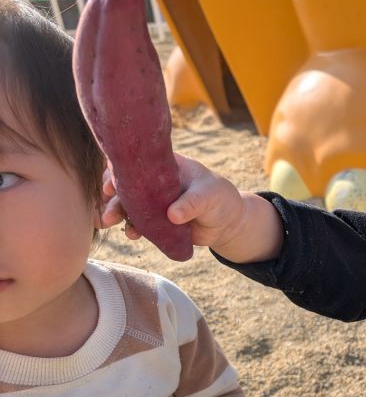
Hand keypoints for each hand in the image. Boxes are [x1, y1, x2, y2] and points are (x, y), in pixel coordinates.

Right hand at [100, 153, 260, 253]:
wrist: (227, 222)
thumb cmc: (219, 198)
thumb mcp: (210, 195)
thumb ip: (192, 203)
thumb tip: (173, 215)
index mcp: (165, 165)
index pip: (137, 161)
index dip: (119, 170)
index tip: (111, 184)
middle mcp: (154, 181)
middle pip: (126, 184)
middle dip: (113, 197)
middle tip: (107, 210)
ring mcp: (153, 201)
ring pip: (128, 205)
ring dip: (116, 213)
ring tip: (108, 223)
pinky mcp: (155, 220)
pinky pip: (138, 223)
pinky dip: (132, 228)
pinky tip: (132, 234)